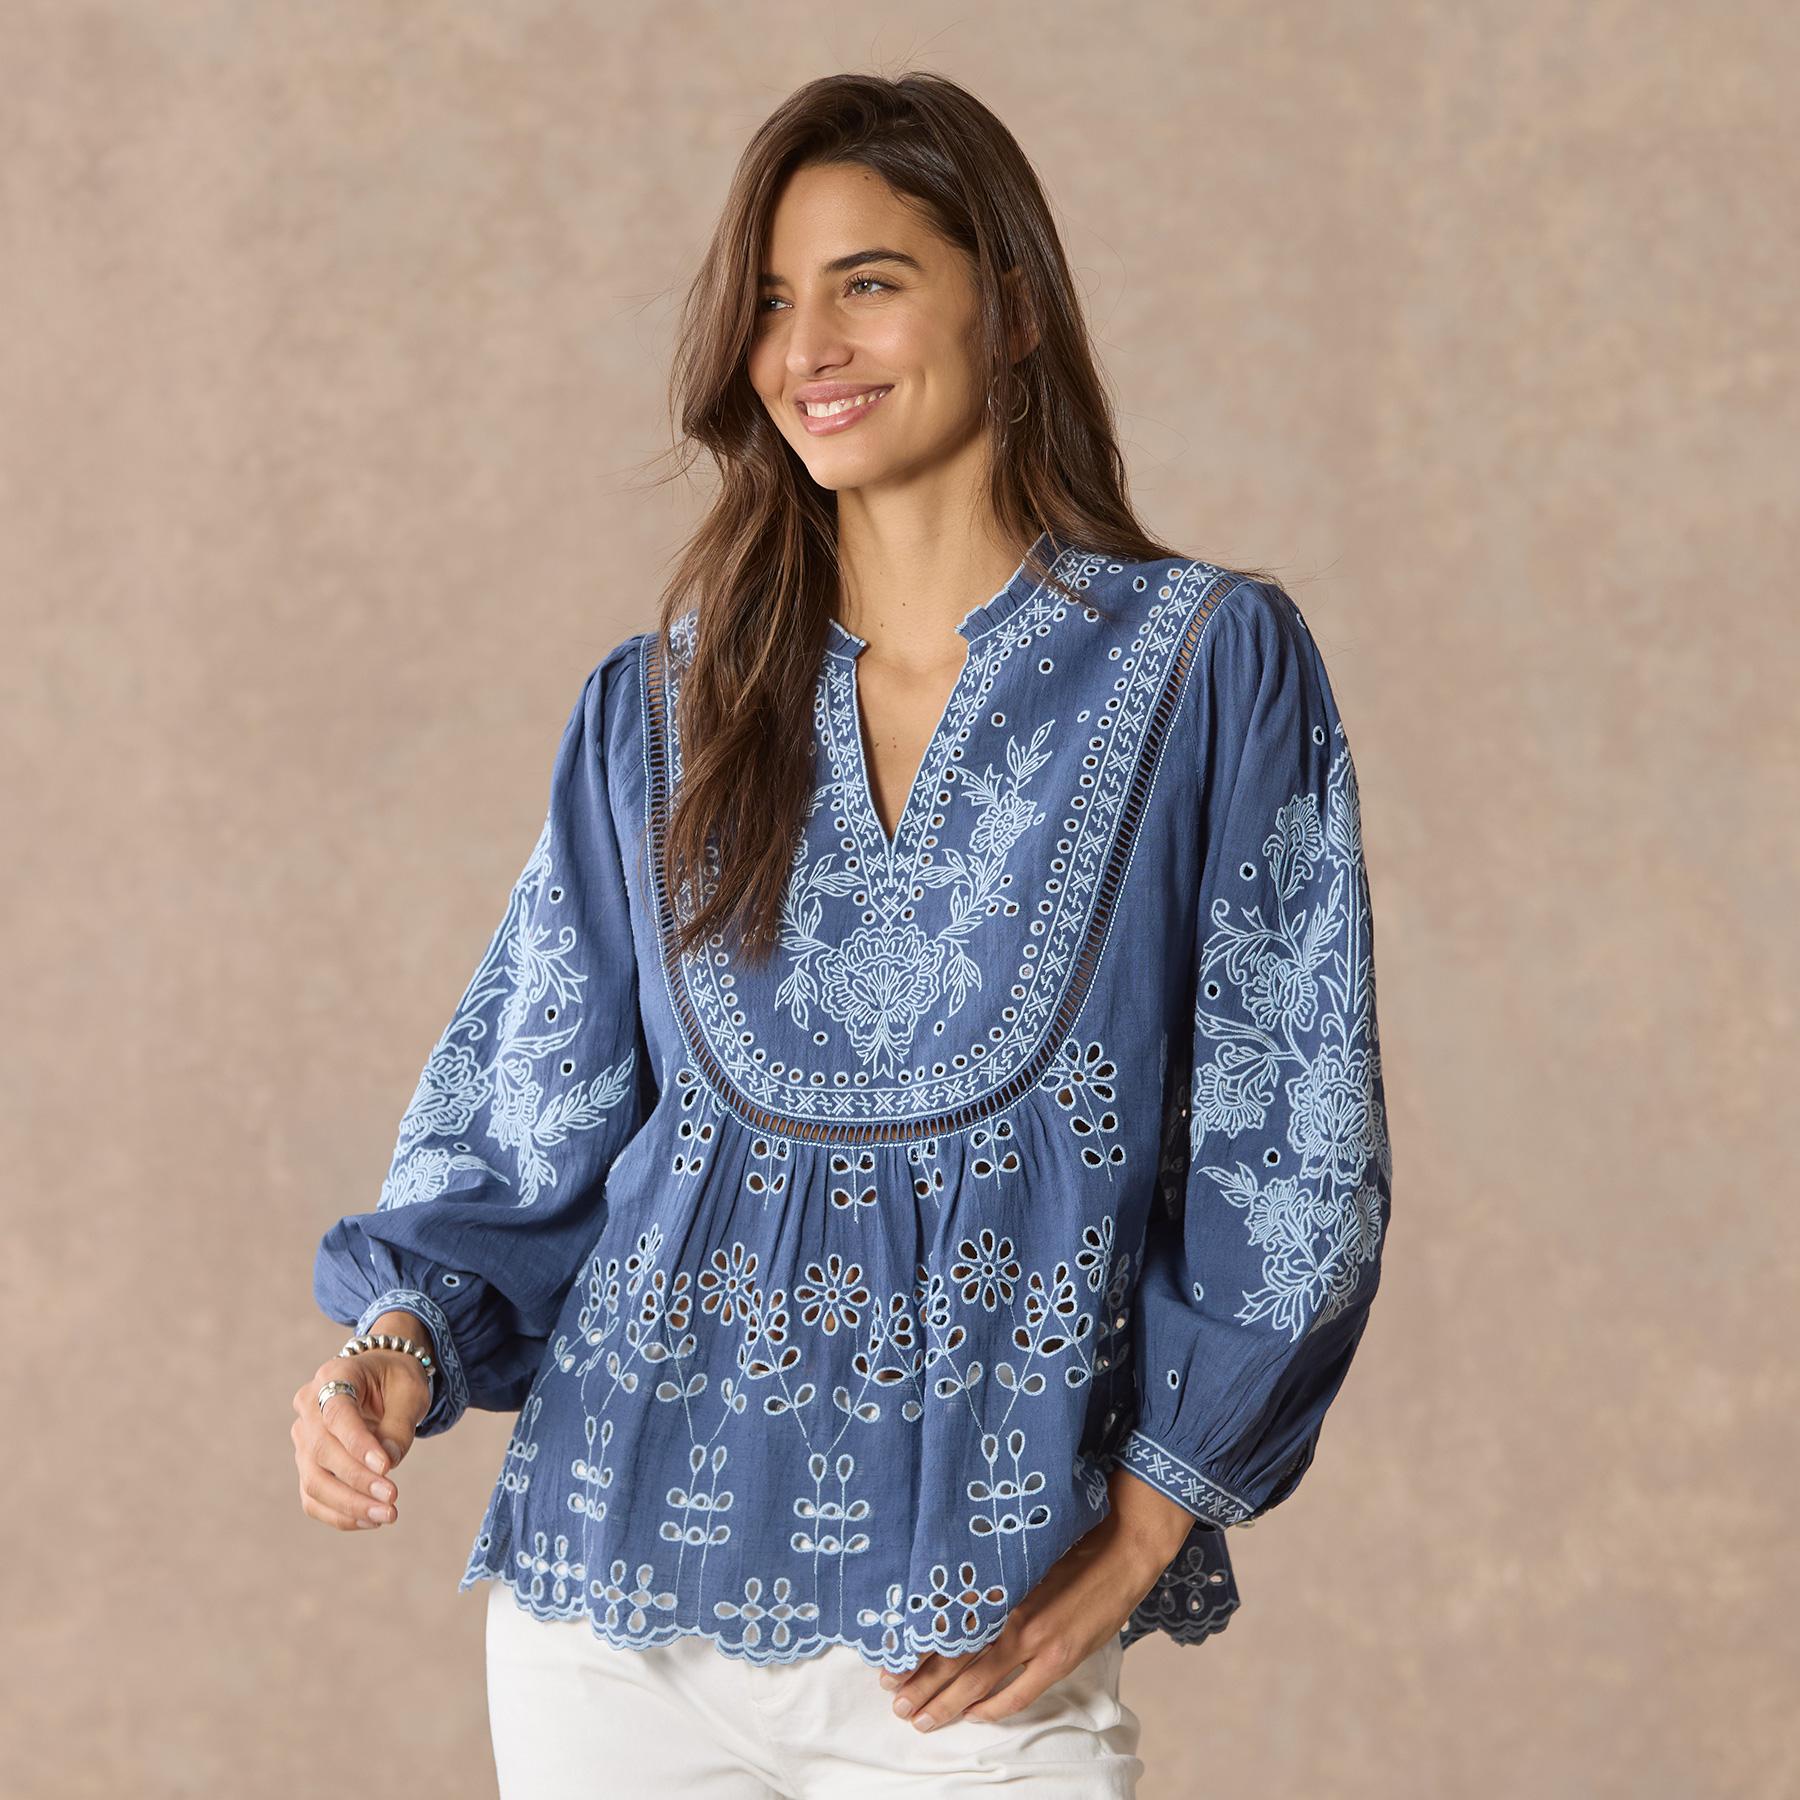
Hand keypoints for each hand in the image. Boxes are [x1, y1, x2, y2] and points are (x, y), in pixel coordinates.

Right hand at [290, 1347, 428, 1531]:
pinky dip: (340, 1514)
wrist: (379, 1380)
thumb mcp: (409, 1390)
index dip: (358, 1443)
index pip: (337, 1413)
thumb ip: (399, 1424)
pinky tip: (370, 1520)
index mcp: (334, 1375)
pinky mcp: (307, 1465)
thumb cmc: (396, 1380)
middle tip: (393, 1497)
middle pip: (321, 1450)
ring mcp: (303, 1438)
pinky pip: (314, 1498)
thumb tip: (388, 1463)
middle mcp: (309, 1406)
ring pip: (314, 1480)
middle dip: (358, 1479)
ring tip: (387, 1515)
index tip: (386, 1468)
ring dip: (349, 1504)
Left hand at [875, 1473, 1187, 1731]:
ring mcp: (1035, 1640)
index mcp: (996, 1584)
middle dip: (921, 1686)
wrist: (1122, 1547)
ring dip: (947, 1703)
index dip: (914, 1651)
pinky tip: (973, 1716)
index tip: (888, 1667)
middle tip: (895, 1704)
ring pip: (978, 1681)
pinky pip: (1018, 1694)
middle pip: (952, 1659)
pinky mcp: (1060, 1658)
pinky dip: (993, 1708)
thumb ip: (989, 1574)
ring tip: (921, 1718)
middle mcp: (1008, 1613)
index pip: (943, 1627)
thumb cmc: (1070, 1539)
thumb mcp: (1020, 1549)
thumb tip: (953, 1587)